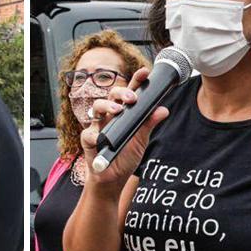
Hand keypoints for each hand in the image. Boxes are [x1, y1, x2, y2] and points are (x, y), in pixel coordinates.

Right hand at [81, 67, 168, 189]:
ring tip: (117, 110)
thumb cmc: (125, 157)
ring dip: (107, 106)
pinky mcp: (88, 140)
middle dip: (122, 92)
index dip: (136, 81)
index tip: (144, 72)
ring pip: (96, 107)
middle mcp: (109, 116)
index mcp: (123, 114)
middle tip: (133, 98)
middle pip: (111, 95)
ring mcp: (97, 127)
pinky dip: (94, 135)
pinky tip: (100, 138)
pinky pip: (88, 133)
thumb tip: (163, 109)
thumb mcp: (141, 140)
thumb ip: (149, 124)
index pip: (129, 93)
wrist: (113, 179)